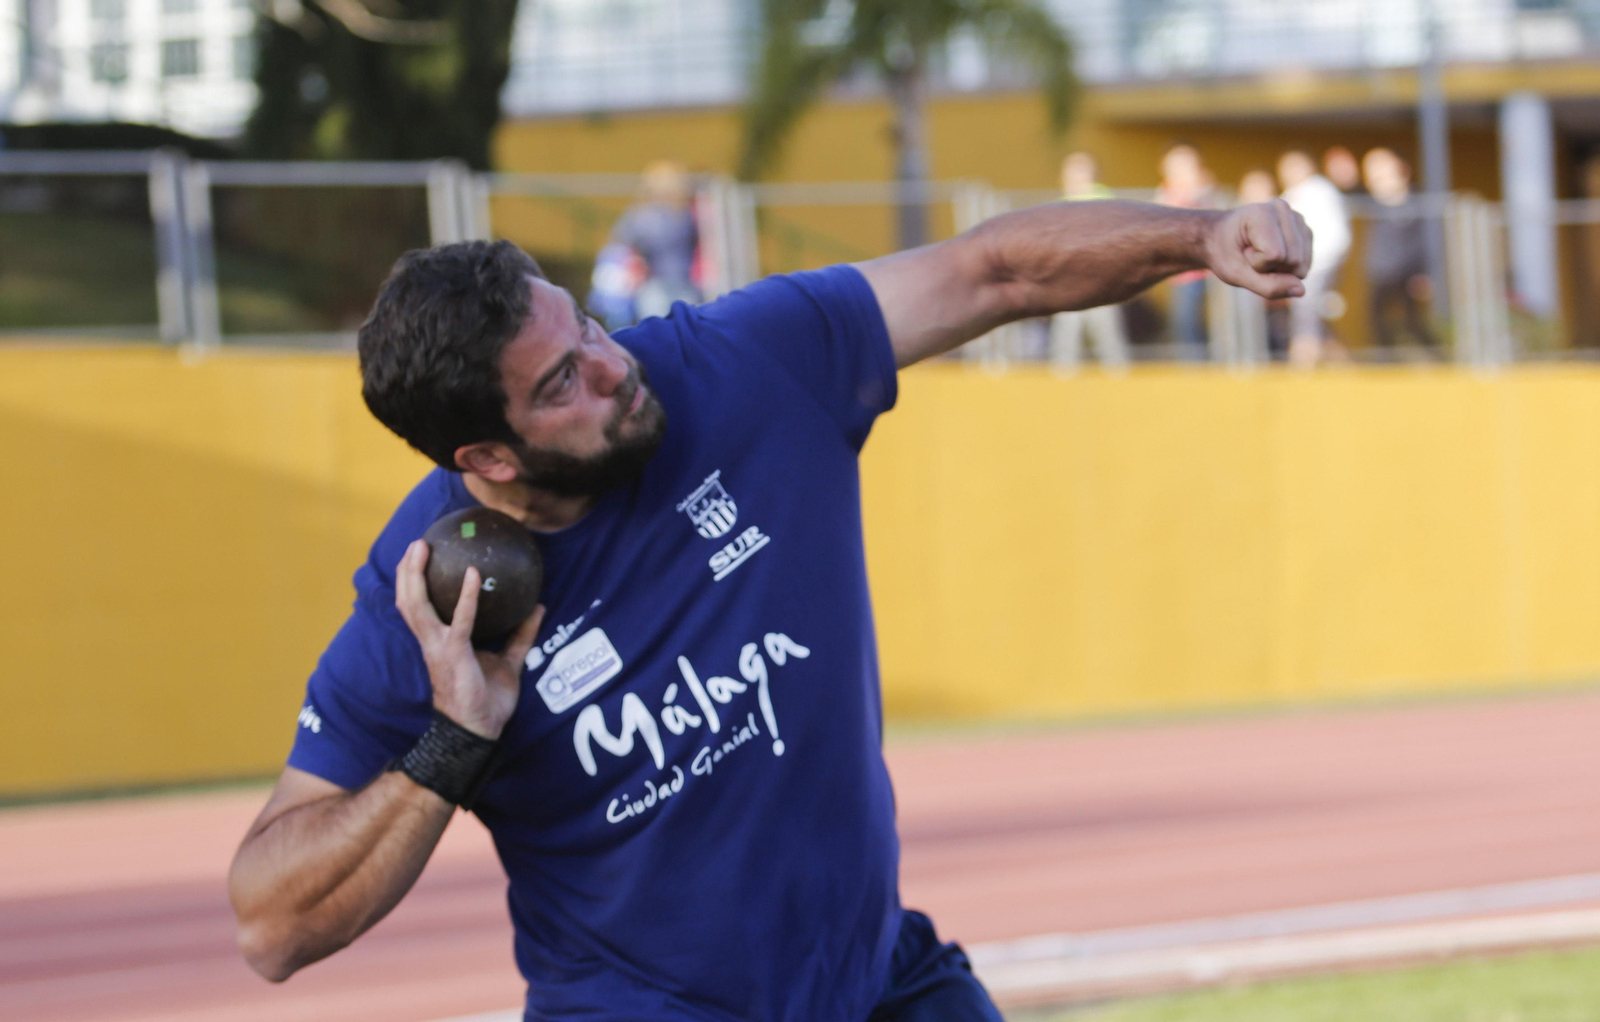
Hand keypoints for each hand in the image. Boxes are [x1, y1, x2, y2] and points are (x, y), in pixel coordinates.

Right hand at [394, 539, 544, 739]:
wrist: (478, 732)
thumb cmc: (487, 700)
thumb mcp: (509, 661)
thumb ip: (521, 634)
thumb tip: (539, 606)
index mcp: (439, 642)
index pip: (420, 607)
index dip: (415, 582)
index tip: (421, 556)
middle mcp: (432, 641)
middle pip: (407, 601)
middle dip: (406, 571)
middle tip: (417, 542)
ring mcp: (439, 647)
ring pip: (416, 606)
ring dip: (415, 576)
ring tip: (422, 548)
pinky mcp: (454, 654)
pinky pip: (460, 621)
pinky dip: (466, 597)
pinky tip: (473, 575)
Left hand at [1204, 199, 1311, 299]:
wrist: (1221, 237)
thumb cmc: (1225, 253)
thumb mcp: (1236, 275)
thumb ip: (1268, 286)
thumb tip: (1302, 291)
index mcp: (1262, 212)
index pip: (1275, 255)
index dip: (1257, 265)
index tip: (1242, 252)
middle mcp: (1283, 210)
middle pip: (1294, 260)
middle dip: (1270, 268)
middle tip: (1251, 255)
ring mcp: (1297, 219)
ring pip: (1302, 265)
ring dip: (1280, 269)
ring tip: (1261, 254)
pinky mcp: (1305, 231)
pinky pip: (1305, 265)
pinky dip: (1288, 268)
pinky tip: (1273, 255)